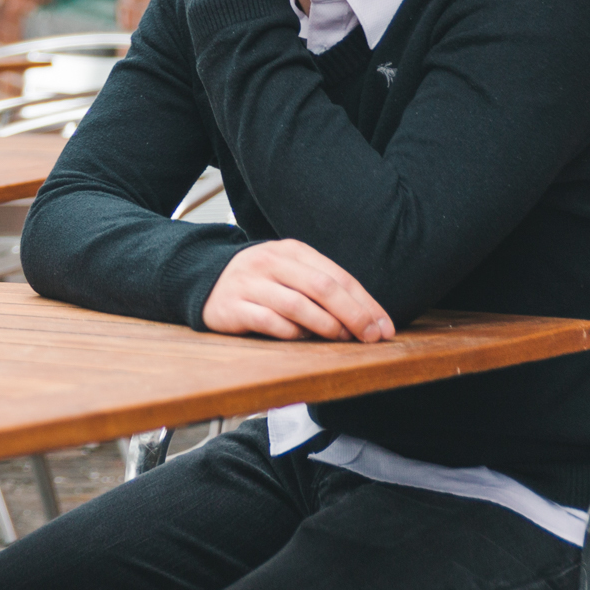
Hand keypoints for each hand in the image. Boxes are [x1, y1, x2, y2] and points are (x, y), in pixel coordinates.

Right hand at [202, 239, 392, 342]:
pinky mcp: (232, 306)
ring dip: (326, 326)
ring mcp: (249, 283)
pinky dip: (292, 333)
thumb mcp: (290, 272)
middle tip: (370, 337)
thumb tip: (367, 318)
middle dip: (353, 315)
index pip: (337, 276)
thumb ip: (322, 287)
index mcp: (291, 251)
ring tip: (341, 338)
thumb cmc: (261, 282)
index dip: (365, 303)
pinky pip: (269, 322)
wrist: (205, 281)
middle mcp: (270, 262)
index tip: (384, 327)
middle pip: (321, 288)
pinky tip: (304, 338)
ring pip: (297, 305)